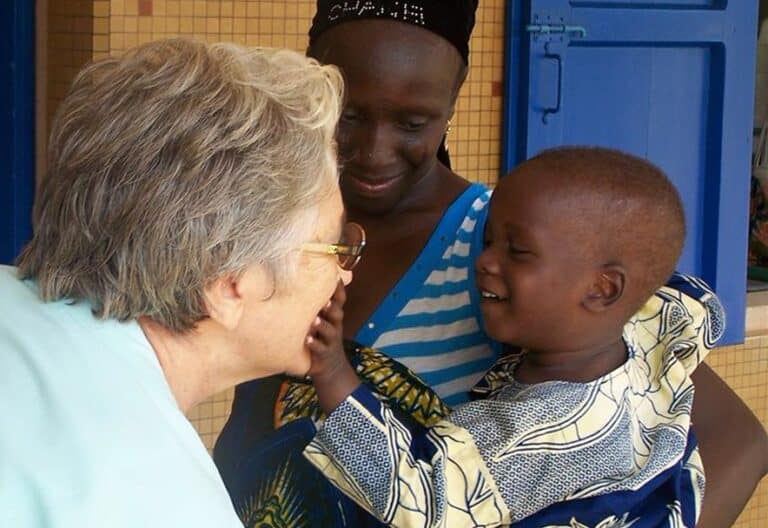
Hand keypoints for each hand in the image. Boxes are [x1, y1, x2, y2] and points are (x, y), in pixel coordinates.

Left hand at [306, 280, 359, 412]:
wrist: (331, 368)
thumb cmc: (322, 338)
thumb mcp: (322, 321)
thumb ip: (315, 306)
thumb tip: (298, 282)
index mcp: (333, 317)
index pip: (339, 301)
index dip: (338, 289)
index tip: (335, 277)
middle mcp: (334, 327)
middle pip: (337, 314)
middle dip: (332, 306)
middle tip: (324, 300)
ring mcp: (331, 341)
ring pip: (330, 331)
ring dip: (323, 325)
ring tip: (315, 321)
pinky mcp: (324, 355)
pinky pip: (321, 349)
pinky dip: (314, 344)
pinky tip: (307, 340)